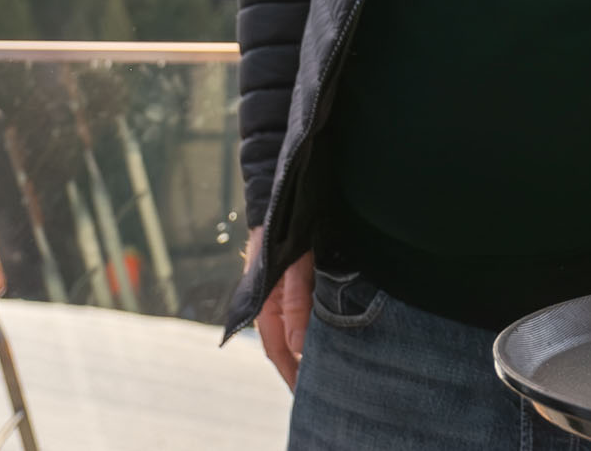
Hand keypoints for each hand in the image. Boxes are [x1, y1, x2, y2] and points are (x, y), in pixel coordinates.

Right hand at [247, 225, 312, 389]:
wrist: (283, 194)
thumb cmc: (287, 229)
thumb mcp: (295, 266)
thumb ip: (296, 303)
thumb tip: (299, 348)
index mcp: (264, 304)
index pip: (276, 350)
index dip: (290, 373)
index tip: (304, 396)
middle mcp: (269, 302)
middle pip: (283, 345)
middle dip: (297, 368)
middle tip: (319, 392)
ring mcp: (280, 291)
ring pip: (292, 329)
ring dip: (305, 350)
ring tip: (325, 369)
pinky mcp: (294, 280)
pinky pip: (300, 313)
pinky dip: (310, 329)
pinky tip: (324, 334)